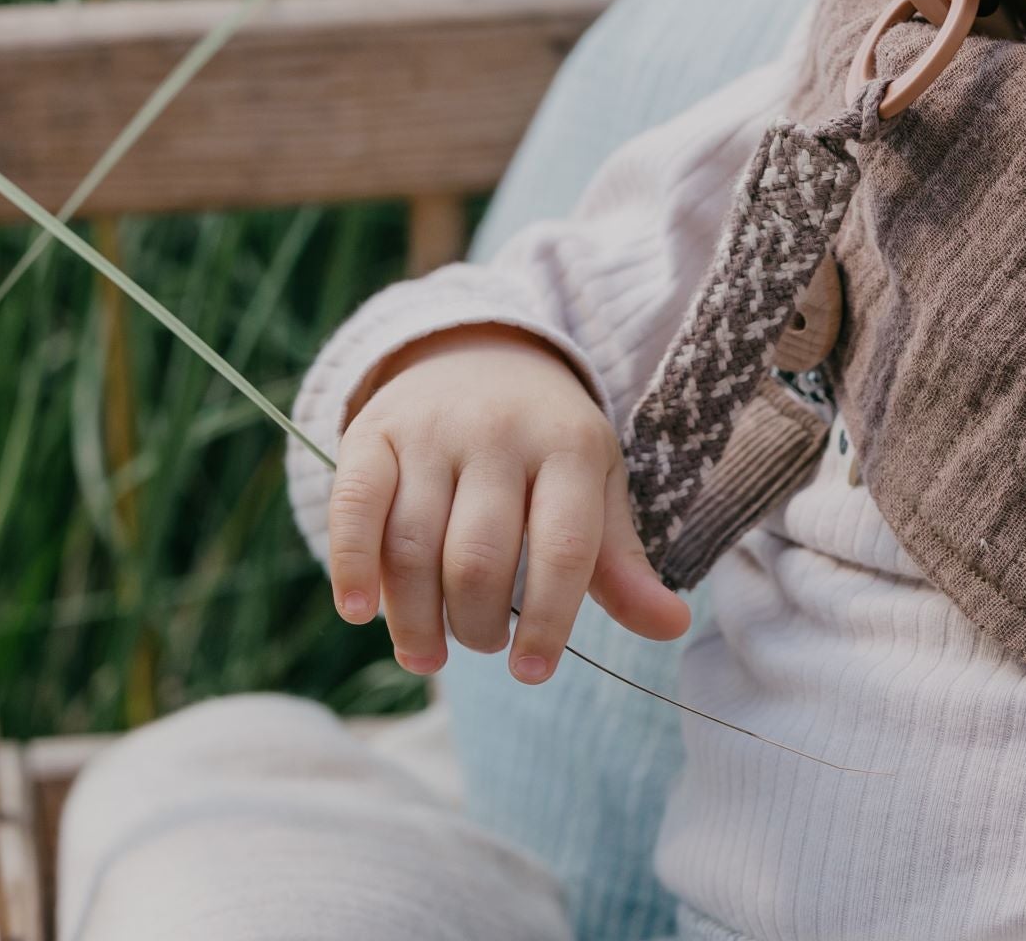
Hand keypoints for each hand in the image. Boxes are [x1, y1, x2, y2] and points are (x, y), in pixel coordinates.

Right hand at [328, 323, 690, 682]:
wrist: (482, 353)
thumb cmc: (546, 445)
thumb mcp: (596, 486)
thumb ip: (621, 563)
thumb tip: (673, 626)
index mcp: (570, 445)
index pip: (564, 546)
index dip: (549, 619)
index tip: (533, 671)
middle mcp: (501, 431)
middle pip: (479, 556)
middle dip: (477, 624)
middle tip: (482, 644)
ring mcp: (433, 430)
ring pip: (413, 545)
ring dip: (416, 620)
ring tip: (430, 653)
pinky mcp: (373, 433)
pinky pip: (354, 507)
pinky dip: (352, 566)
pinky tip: (361, 613)